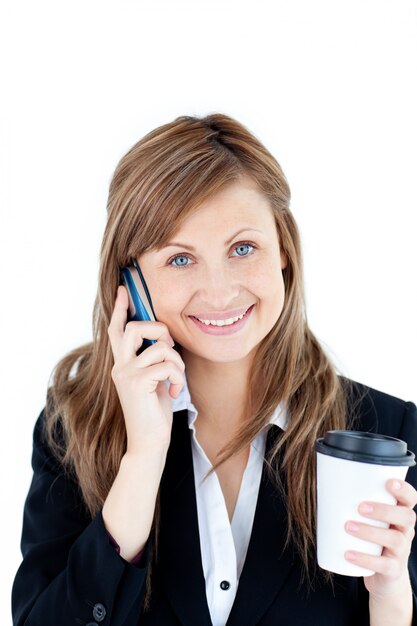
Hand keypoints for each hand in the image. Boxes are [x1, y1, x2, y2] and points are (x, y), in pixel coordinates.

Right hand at [108, 285, 185, 453]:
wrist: (149, 442)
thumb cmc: (154, 410)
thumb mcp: (153, 379)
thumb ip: (152, 359)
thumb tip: (164, 340)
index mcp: (122, 363)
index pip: (117, 329)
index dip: (120, 308)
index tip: (124, 289)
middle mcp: (119, 366)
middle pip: (135, 328)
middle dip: (160, 330)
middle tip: (170, 347)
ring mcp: (126, 374)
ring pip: (159, 347)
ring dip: (177, 362)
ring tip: (176, 379)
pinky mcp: (137, 383)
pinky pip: (167, 365)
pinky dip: (178, 377)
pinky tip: (175, 391)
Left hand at [344, 478, 416, 598]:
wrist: (382, 576)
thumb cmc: (370, 537)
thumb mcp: (368, 520)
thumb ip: (354, 503)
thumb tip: (321, 483)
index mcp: (400, 514)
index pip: (410, 498)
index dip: (404, 490)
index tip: (389, 483)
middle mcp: (405, 531)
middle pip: (407, 517)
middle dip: (384, 510)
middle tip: (361, 508)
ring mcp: (402, 551)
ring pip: (395, 540)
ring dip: (370, 532)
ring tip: (348, 527)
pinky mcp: (393, 570)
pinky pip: (384, 565)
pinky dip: (365, 559)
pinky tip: (348, 554)